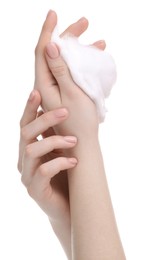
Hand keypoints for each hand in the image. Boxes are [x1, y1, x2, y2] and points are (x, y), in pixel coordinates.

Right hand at [17, 90, 76, 220]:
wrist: (72, 206)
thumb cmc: (67, 175)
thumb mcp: (62, 150)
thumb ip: (55, 134)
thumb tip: (55, 108)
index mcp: (28, 149)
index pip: (24, 124)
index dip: (28, 108)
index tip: (36, 91)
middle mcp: (24, 160)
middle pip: (25, 133)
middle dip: (44, 120)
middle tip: (65, 111)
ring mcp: (27, 176)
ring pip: (32, 150)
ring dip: (54, 141)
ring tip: (74, 141)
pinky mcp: (35, 190)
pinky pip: (44, 172)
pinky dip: (60, 163)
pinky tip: (74, 162)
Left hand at [34, 10, 105, 140]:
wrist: (81, 144)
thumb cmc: (78, 123)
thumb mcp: (71, 94)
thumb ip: (60, 70)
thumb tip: (49, 46)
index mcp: (44, 84)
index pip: (42, 51)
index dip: (47, 31)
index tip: (53, 14)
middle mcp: (47, 85)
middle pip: (54, 54)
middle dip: (68, 37)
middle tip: (84, 23)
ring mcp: (56, 89)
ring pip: (65, 63)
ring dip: (80, 51)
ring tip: (98, 42)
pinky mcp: (65, 93)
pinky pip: (71, 73)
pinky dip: (81, 64)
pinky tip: (93, 61)